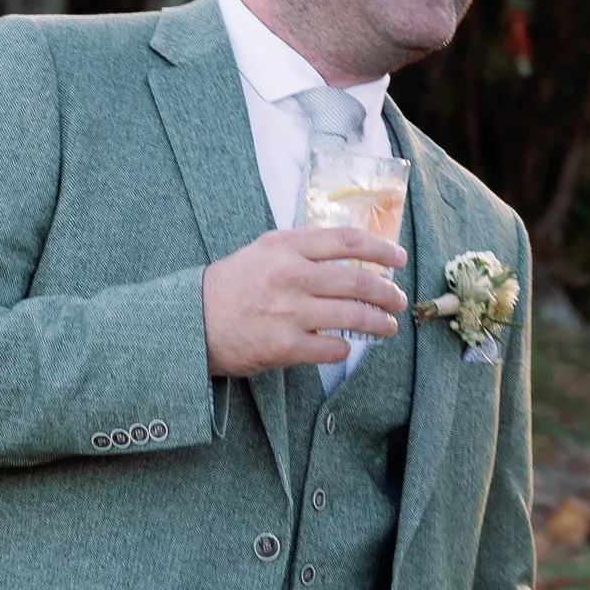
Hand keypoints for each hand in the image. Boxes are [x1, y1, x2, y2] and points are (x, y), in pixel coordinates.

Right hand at [202, 225, 406, 376]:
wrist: (191, 322)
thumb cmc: (231, 286)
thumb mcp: (264, 251)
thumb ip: (303, 249)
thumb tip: (351, 255)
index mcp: (286, 246)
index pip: (347, 241)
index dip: (381, 249)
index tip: (398, 258)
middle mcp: (291, 275)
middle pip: (359, 281)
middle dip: (388, 293)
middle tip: (398, 300)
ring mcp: (289, 312)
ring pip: (354, 316)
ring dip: (379, 322)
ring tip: (388, 326)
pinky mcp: (286, 346)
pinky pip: (333, 347)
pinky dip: (345, 347)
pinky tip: (345, 346)